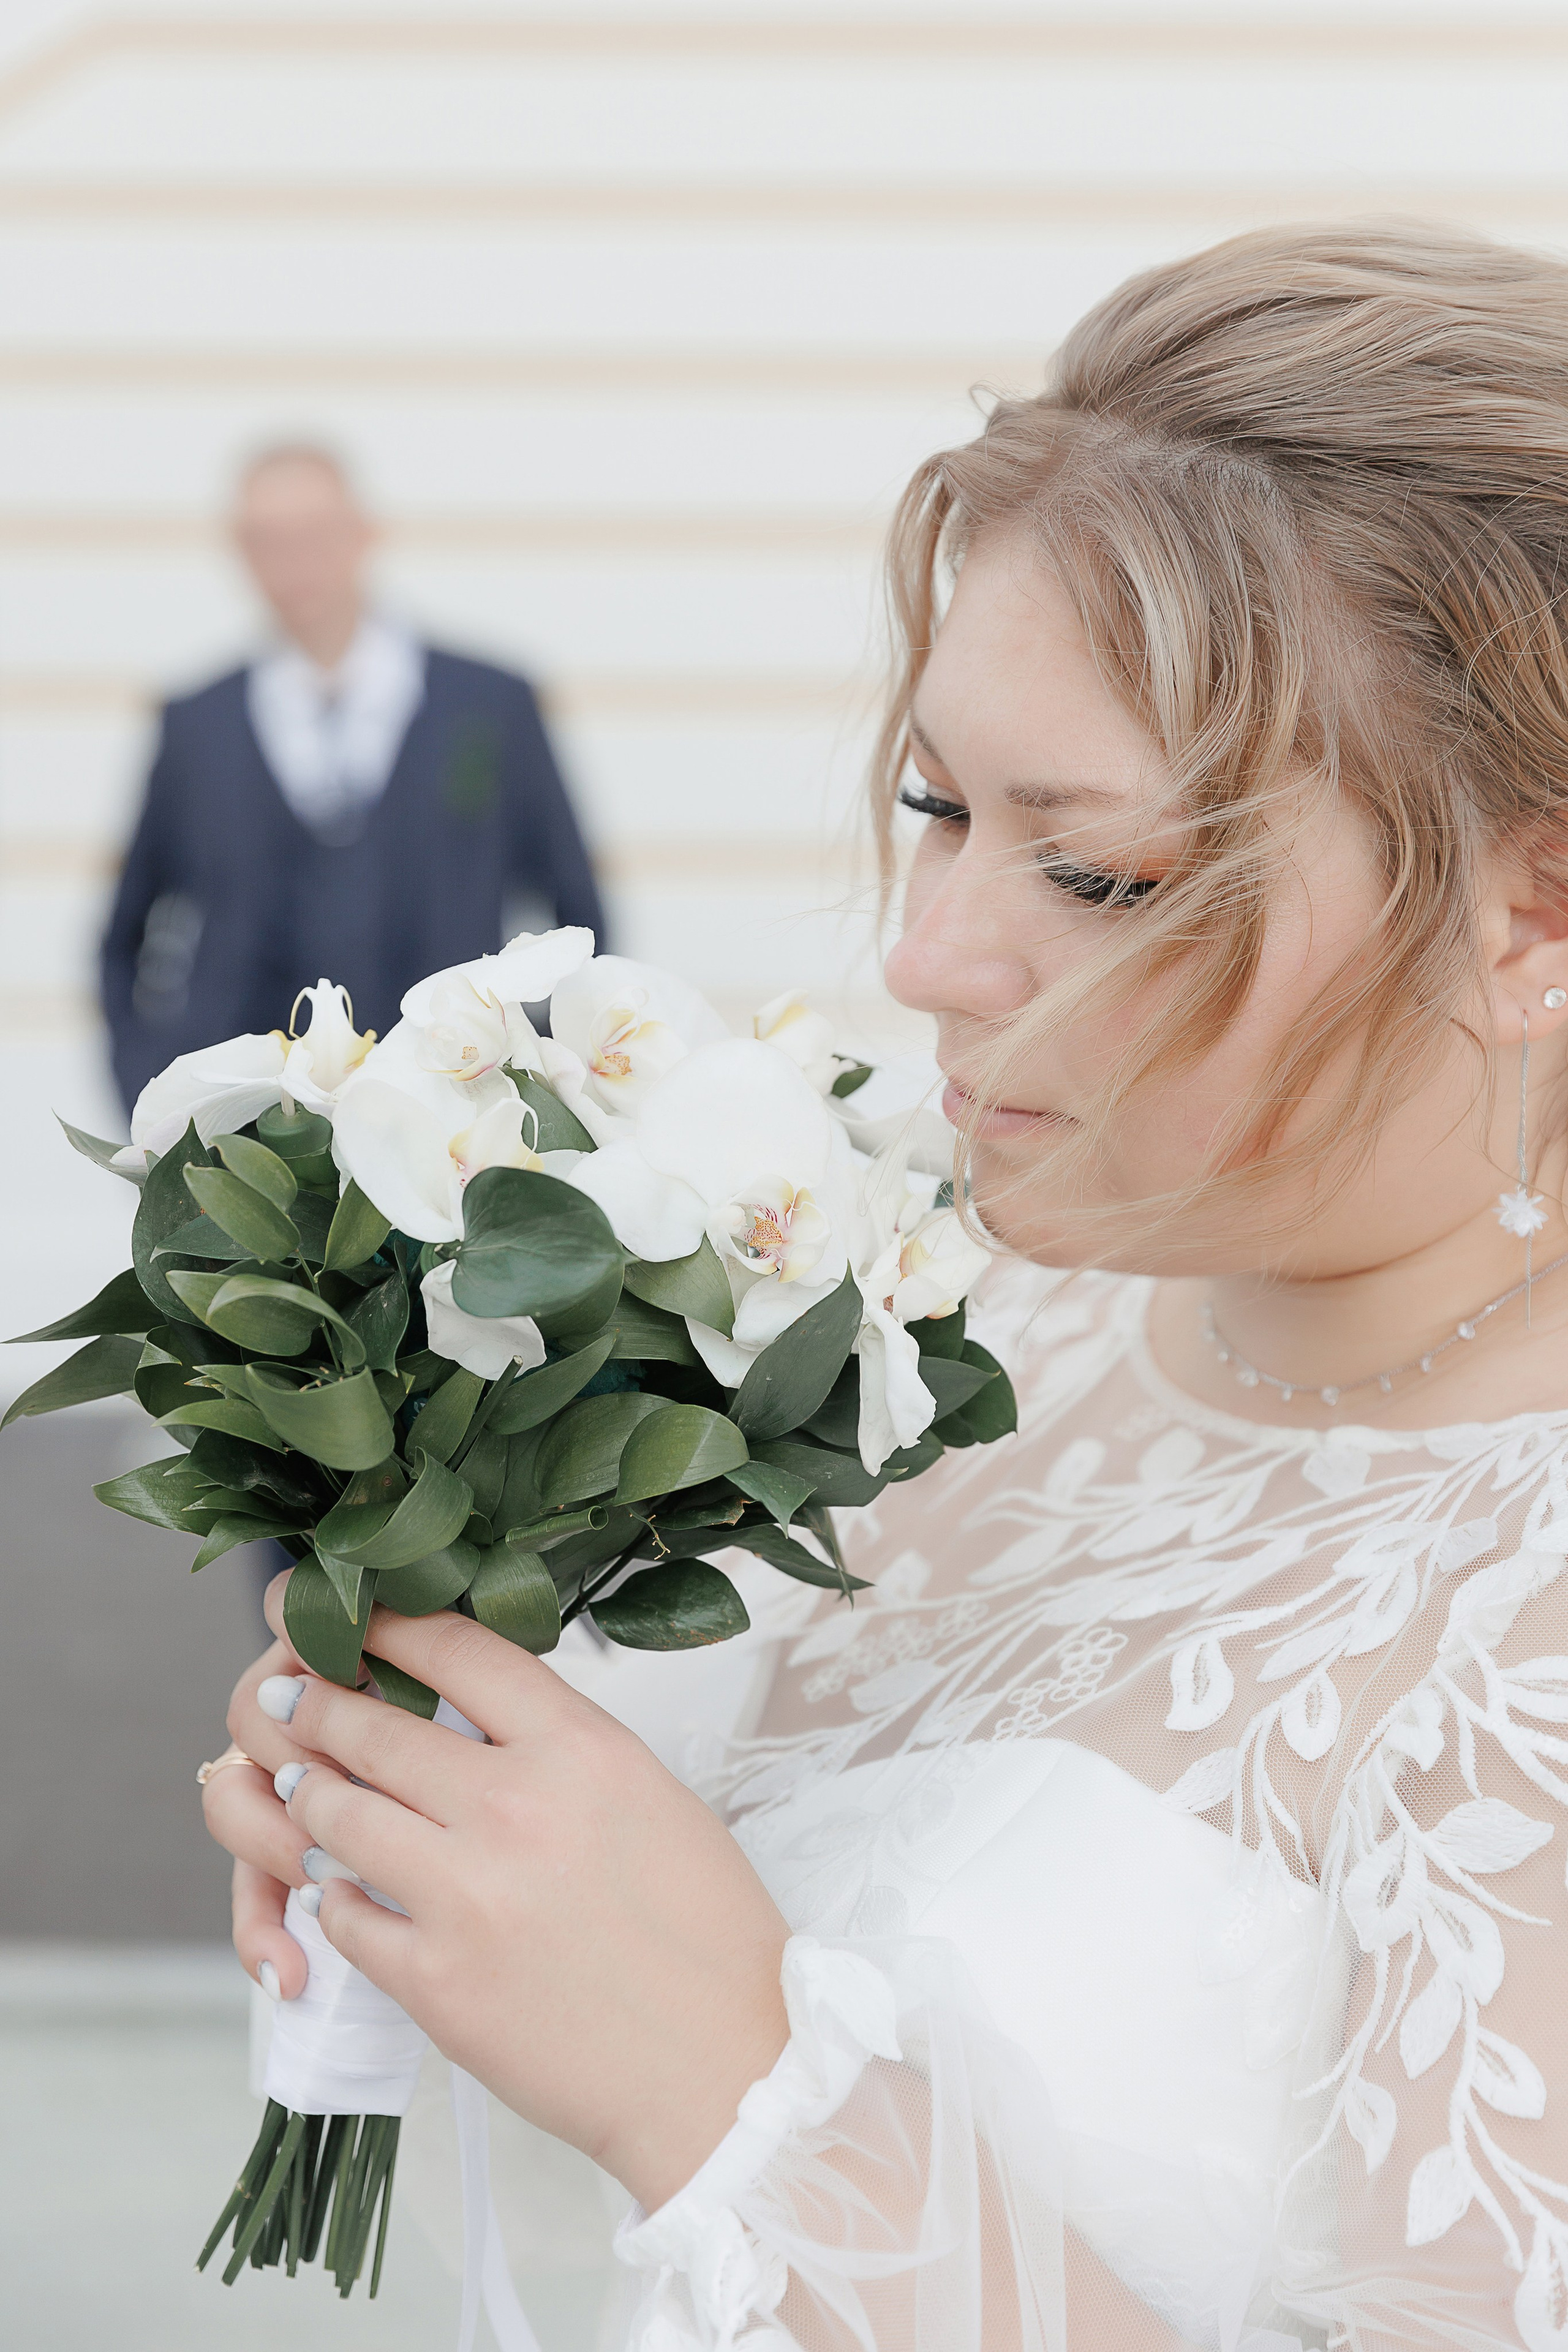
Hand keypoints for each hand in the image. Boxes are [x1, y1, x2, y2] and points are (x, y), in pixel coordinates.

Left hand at [205, 1572, 790, 2211]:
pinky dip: (334, 1898)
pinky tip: (343, 1892)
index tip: (339, 1609)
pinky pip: (345, 1917)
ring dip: (308, 1799)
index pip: (455, 1649)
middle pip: (374, 1728)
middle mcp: (515, 1808)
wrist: (723, 2071)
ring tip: (303, 1792)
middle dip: (316, 1705)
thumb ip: (558, 1747)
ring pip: (336, 1818)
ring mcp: (466, 1896)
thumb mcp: (651, 1796)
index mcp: (582, 1749)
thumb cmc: (705, 1933)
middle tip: (285, 1697)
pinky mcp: (434, 1983)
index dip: (383, 1620)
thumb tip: (472, 1714)